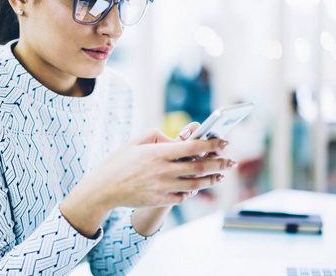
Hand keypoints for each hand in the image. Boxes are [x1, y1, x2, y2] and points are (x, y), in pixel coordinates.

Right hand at [82, 127, 235, 209]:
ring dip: (212, 179)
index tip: (224, 141)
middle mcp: (163, 170)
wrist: (103, 189)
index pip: (192, 147)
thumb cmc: (118, 162)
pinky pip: (183, 196)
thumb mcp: (135, 141)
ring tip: (221, 175)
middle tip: (231, 161)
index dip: (212, 144)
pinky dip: (193, 191)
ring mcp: (162, 187)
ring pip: (196, 184)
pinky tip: (198, 187)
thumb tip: (177, 139)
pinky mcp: (159, 200)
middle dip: (219, 163)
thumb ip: (158, 136)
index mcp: (158, 152)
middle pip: (200, 168)